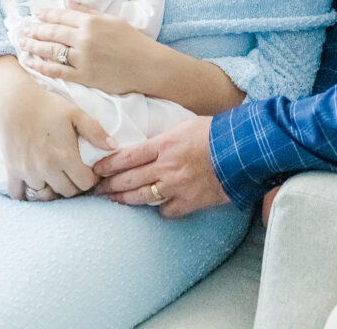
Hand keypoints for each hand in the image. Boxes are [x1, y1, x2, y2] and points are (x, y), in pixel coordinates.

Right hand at [0, 74, 114, 200]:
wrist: (16, 101)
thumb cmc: (48, 106)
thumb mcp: (76, 114)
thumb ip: (96, 132)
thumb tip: (113, 147)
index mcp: (65, 156)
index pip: (85, 184)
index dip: (91, 179)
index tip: (90, 171)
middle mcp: (47, 169)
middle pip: (67, 192)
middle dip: (74, 185)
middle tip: (74, 174)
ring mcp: (28, 172)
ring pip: (45, 196)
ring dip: (52, 190)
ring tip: (56, 178)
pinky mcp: (13, 171)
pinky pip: (19, 195)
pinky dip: (27, 195)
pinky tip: (35, 185)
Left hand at [19, 4, 153, 93]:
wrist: (146, 65)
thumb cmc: (132, 40)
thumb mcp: (111, 19)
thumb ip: (87, 11)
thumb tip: (68, 0)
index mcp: (91, 22)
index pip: (61, 16)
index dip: (45, 15)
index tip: (35, 15)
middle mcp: (84, 38)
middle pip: (52, 33)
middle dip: (35, 30)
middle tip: (22, 29)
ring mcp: (82, 58)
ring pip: (51, 51)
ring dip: (33, 47)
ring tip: (22, 44)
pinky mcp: (83, 76)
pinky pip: (57, 71)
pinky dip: (42, 67)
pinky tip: (31, 63)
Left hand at [93, 116, 229, 217]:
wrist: (243, 150)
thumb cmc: (218, 132)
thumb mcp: (186, 125)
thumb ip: (166, 137)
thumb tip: (151, 142)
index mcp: (164, 144)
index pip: (128, 156)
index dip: (108, 164)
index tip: (96, 169)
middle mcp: (166, 167)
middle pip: (128, 179)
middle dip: (108, 185)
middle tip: (94, 189)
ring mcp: (176, 187)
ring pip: (141, 197)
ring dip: (123, 200)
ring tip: (111, 200)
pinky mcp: (189, 202)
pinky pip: (165, 211)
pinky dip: (158, 209)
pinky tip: (153, 207)